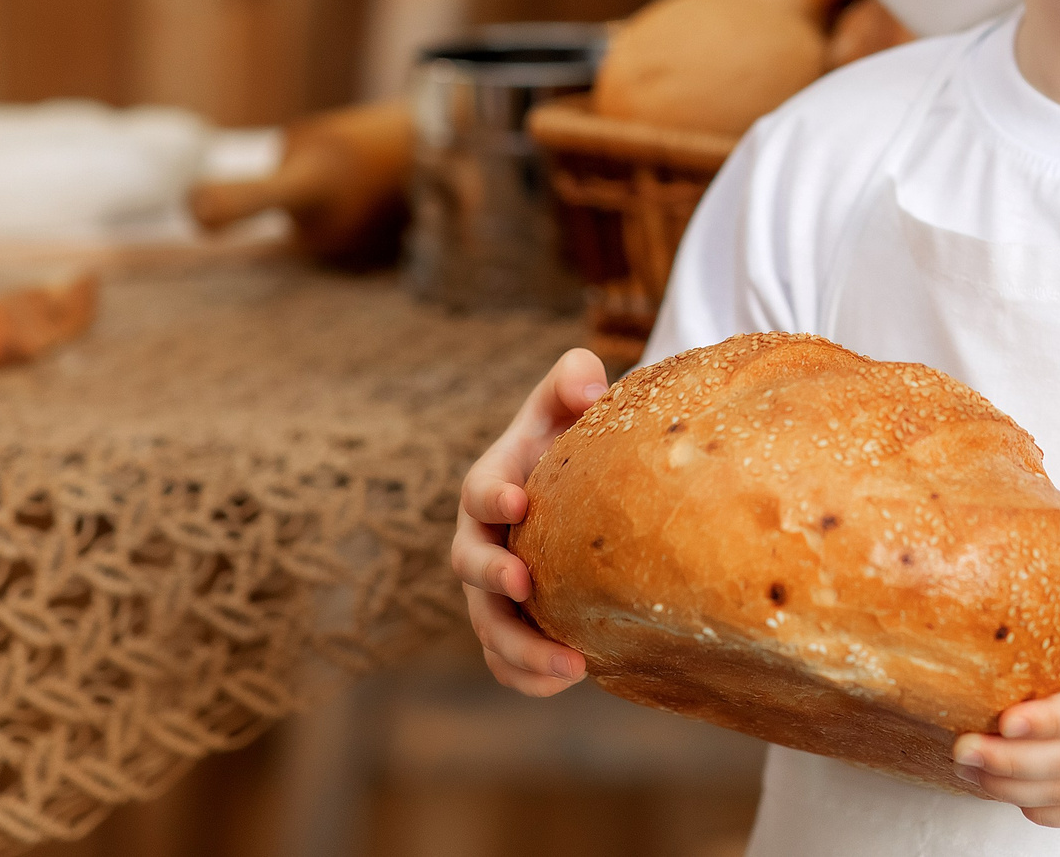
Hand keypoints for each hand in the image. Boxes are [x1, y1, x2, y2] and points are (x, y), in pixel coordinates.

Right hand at [450, 346, 610, 694]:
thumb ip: (574, 379)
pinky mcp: (513, 624)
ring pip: (488, 626)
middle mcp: (482, 540)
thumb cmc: (573, 437)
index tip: (518, 501)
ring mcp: (493, 589)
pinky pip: (506, 660)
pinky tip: (570, 680)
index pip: (479, 491)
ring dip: (520, 647)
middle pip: (471, 566)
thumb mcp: (571, 400)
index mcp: (493, 484)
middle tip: (525, 584)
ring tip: (570, 665)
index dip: (492, 497)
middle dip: (493, 577)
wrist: (581, 486)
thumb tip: (588, 382)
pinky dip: (527, 676)